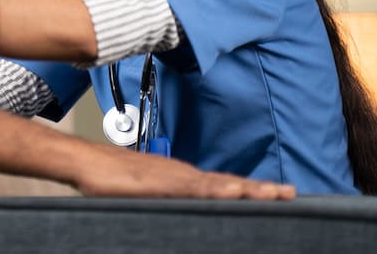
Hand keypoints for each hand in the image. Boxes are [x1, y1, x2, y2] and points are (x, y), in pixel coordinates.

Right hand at [75, 146, 294, 199]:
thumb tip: (180, 213)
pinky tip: (234, 193)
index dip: (248, 190)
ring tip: (275, 194)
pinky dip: (217, 190)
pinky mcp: (162, 183)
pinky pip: (196, 188)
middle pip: (227, 183)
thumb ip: (164, 202)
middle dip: (259, 190)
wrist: (86, 162)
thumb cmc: (108, 179)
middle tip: (290, 193)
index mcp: (179, 179)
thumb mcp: (142, 195)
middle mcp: (182, 175)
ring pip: (219, 184)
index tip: (274, 194)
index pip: (221, 186)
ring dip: (247, 189)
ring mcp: (173, 177)